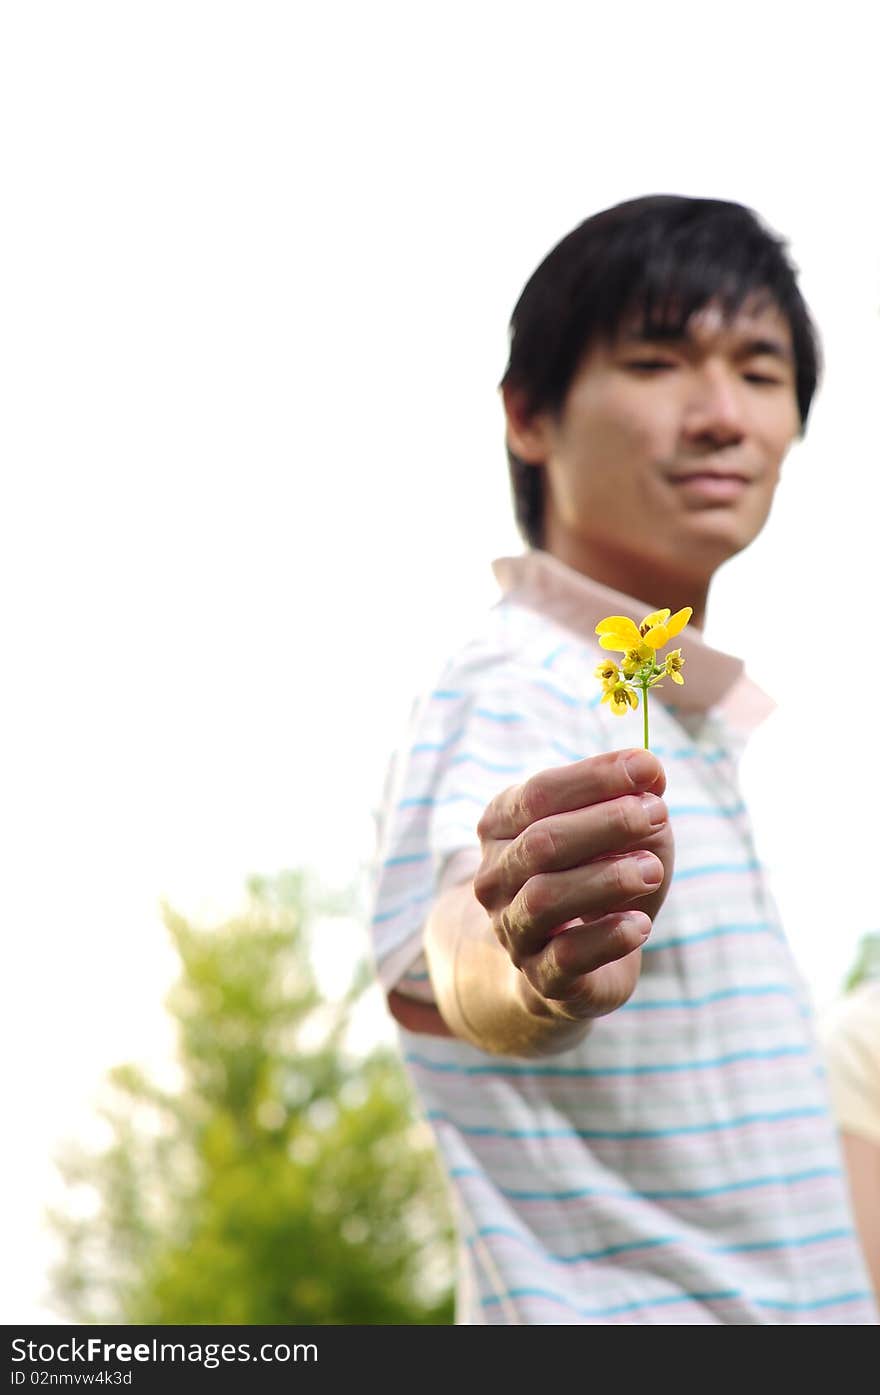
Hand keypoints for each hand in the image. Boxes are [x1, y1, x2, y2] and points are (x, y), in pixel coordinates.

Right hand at [472, 747, 672, 1022]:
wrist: (575, 965)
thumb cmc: (599, 879)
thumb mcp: (622, 835)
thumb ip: (635, 802)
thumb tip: (651, 776)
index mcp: (502, 828)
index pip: (538, 794)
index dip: (594, 778)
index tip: (649, 768)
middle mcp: (495, 878)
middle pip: (541, 842)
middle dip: (605, 823)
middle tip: (657, 814)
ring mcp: (512, 930)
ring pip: (546, 898)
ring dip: (607, 879)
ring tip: (652, 870)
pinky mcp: (540, 979)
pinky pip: (566, 956)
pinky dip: (608, 937)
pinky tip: (641, 925)